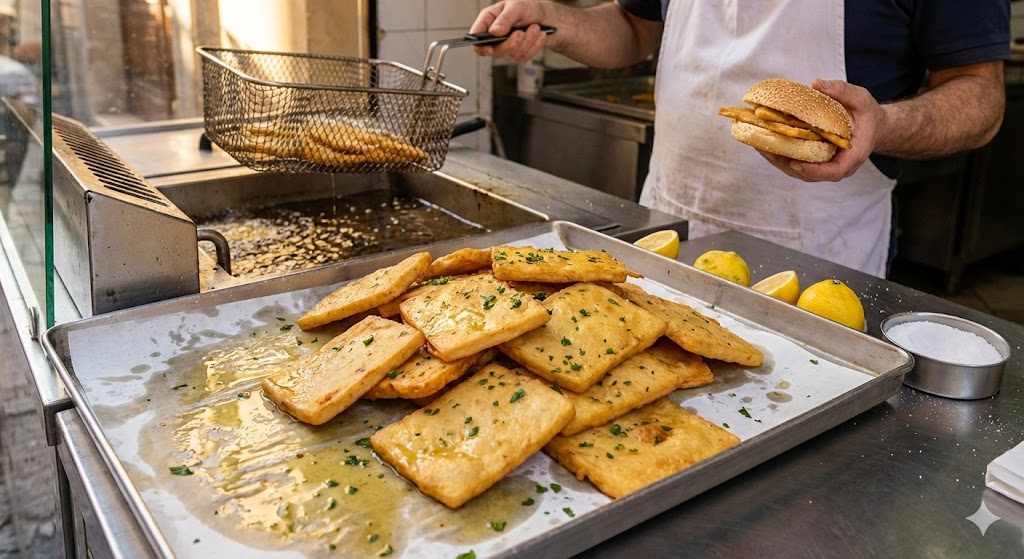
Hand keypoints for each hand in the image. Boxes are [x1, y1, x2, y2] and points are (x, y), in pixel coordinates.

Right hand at [469, 0, 550, 62]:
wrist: (543, 16)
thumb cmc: (527, 8)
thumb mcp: (516, 6)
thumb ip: (504, 18)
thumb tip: (494, 32)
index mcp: (488, 21)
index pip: (476, 39)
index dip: (480, 46)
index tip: (490, 49)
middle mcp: (494, 36)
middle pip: (494, 51)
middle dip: (511, 44)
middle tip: (521, 32)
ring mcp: (505, 48)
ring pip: (512, 54)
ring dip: (527, 41)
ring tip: (535, 27)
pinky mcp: (517, 54)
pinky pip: (524, 57)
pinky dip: (535, 45)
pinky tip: (539, 35)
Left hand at [757, 79, 887, 181]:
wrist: (871, 126)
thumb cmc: (866, 115)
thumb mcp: (860, 99)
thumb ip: (841, 91)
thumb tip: (816, 83)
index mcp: (853, 155)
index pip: (835, 171)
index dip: (815, 171)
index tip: (796, 163)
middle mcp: (837, 165)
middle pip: (809, 174)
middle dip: (785, 163)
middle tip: (765, 148)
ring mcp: (824, 166)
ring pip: (798, 170)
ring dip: (777, 159)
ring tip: (757, 143)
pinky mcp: (814, 161)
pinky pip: (795, 161)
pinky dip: (779, 153)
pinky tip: (763, 140)